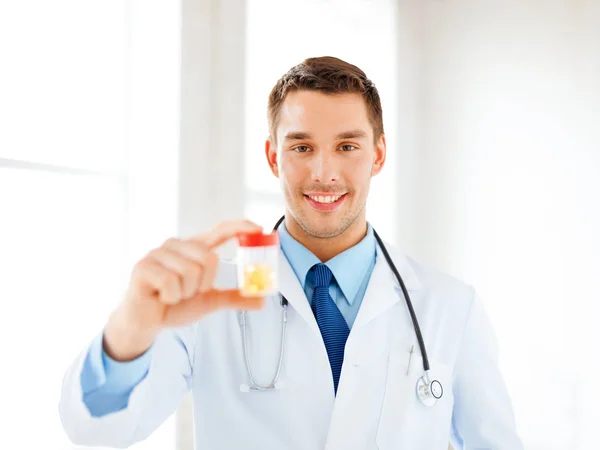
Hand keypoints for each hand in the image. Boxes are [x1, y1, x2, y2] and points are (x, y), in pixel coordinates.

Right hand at [103, 219, 264, 360]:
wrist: (145, 323)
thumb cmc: (175, 306)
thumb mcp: (210, 301)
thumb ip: (234, 297)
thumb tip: (262, 300)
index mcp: (194, 249)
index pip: (220, 230)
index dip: (240, 227)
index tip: (259, 229)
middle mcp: (176, 245)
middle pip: (209, 258)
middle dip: (203, 284)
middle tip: (189, 293)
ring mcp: (158, 253)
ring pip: (191, 271)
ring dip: (185, 293)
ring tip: (172, 295)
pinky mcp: (143, 266)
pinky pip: (171, 282)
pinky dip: (171, 297)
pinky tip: (160, 297)